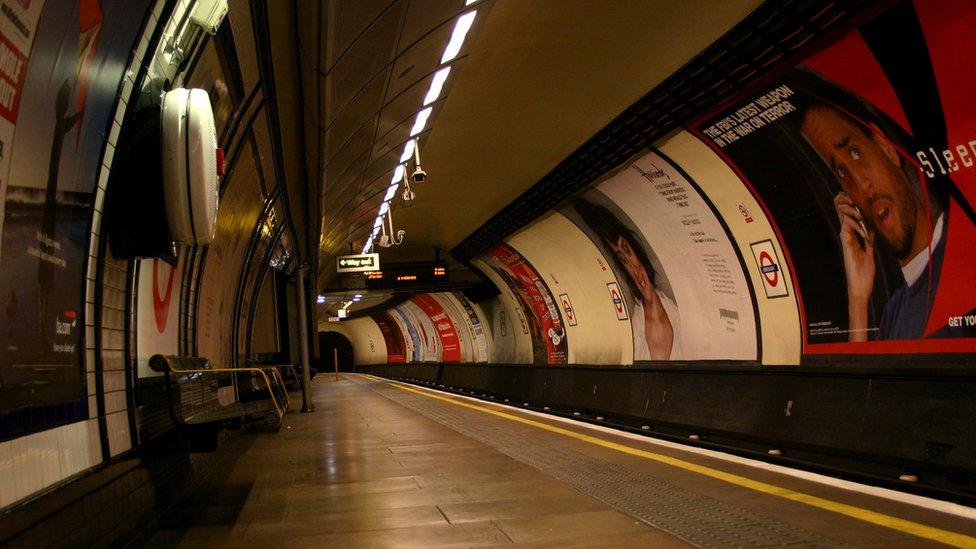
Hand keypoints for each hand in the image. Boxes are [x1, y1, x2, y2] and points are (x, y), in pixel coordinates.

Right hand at [834, 192, 874, 340]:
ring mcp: (846, 241)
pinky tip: (860, 220)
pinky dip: (854, 223)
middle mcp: (847, 237)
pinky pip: (847, 229)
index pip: (848, 217)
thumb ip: (868, 241)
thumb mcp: (870, 253)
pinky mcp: (847, 246)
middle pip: (842, 215)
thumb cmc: (864, 273)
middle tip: (847, 192)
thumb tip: (871, 229)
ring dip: (850, 210)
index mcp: (852, 238)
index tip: (851, 193)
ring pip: (844, 219)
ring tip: (857, 205)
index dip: (848, 205)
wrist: (860, 287)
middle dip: (844, 202)